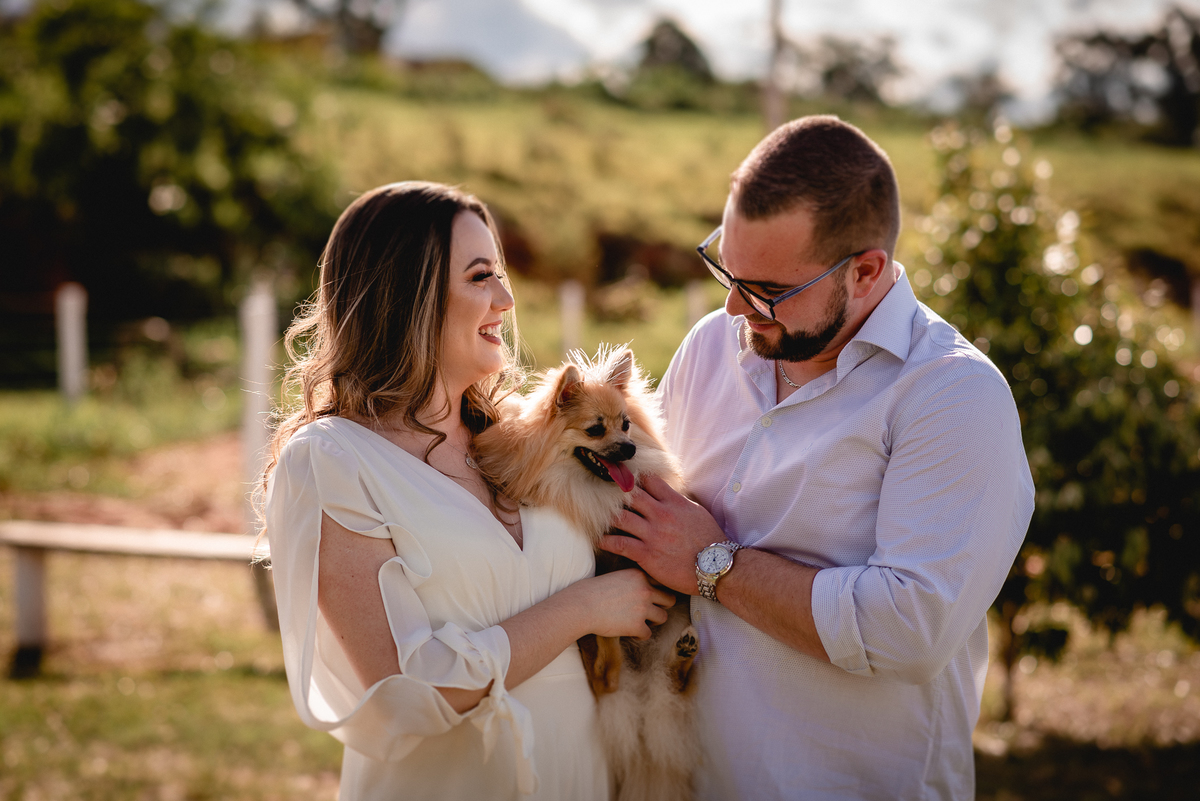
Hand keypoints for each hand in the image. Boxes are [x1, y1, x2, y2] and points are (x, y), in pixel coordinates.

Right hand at [569, 569, 674, 639]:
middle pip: (670, 599)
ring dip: (653, 621)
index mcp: (639, 574)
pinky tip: (630, 632)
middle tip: (649, 611)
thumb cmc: (592, 591)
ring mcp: (643, 608)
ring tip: (640, 622)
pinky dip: (640, 635)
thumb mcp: (616, 577)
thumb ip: (634, 581)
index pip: (662, 581)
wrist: (581, 606)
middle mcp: (645, 589)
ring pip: (663, 617)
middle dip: (661, 606)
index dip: (658, 590)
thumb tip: (647, 591)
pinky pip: (648, 634)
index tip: (652, 596)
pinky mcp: (637, 625)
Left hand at [600, 474, 726, 594]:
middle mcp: (661, 514)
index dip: (637, 477)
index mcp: (674, 502)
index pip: (650, 480)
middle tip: (603, 493)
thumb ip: (678, 502)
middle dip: (616, 493)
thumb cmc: (709, 540)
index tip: (626, 477)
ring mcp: (652, 534)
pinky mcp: (646, 554)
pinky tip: (600, 540)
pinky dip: (607, 541)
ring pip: (621, 517)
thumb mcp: (696, 513)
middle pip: (631, 495)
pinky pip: (619, 544)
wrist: (716, 567)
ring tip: (598, 517)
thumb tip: (666, 494)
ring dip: (608, 516)